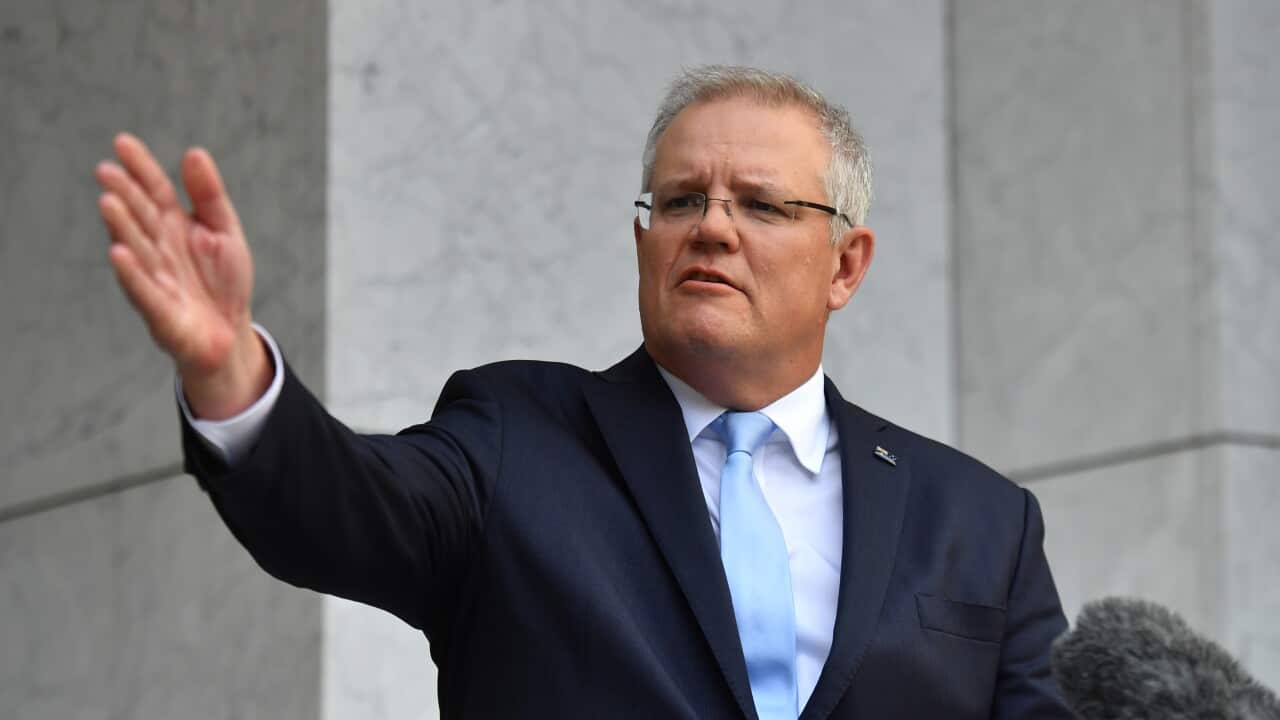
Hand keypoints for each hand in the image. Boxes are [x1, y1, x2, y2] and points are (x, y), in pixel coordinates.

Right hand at [96, 133, 270, 418]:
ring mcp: (154, 278)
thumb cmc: (222, 281)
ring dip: (121, 227)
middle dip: (125, 194)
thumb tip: (194, 152)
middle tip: (108, 171)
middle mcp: (158, 248)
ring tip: (108, 202)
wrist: (229, 332)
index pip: (153, 190)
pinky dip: (131, 272)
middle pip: (140, 217)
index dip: (140, 168)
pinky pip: (142, 289)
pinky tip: (117, 253)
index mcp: (173, 226)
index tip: (122, 143)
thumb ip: (208, 195)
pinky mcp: (158, 310)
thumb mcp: (224, 231)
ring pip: (136, 249)